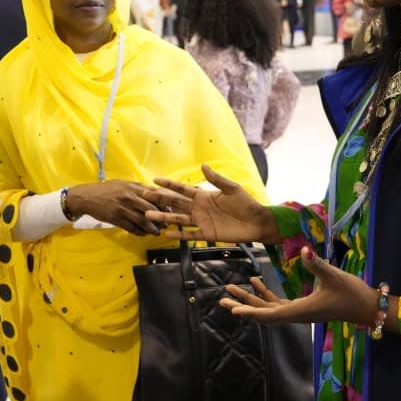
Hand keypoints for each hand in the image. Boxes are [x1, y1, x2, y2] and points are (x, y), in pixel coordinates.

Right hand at [64, 180, 158, 234]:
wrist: (87, 197)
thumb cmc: (107, 190)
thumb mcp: (123, 184)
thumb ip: (138, 188)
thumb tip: (155, 195)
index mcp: (132, 187)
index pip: (153, 195)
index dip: (164, 204)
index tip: (170, 210)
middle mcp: (129, 196)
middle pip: (150, 209)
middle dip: (160, 218)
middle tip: (166, 224)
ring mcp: (122, 208)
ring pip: (142, 221)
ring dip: (151, 228)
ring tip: (156, 233)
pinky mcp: (116, 218)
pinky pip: (131, 228)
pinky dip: (139, 232)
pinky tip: (143, 234)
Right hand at [142, 164, 279, 244]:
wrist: (256, 222)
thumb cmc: (246, 203)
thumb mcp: (231, 188)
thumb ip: (216, 179)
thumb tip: (203, 165)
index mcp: (204, 195)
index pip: (182, 188)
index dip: (169, 184)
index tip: (155, 180)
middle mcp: (199, 208)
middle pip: (176, 203)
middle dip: (160, 199)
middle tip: (144, 196)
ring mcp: (201, 221)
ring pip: (178, 219)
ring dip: (164, 217)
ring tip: (149, 215)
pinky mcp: (207, 234)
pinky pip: (189, 235)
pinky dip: (178, 235)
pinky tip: (166, 234)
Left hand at [219, 246, 377, 327]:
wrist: (366, 307)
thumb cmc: (352, 293)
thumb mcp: (334, 276)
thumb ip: (318, 264)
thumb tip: (304, 250)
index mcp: (301, 310)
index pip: (271, 314)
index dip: (251, 312)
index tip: (233, 311)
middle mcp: (296, 315)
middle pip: (263, 313)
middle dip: (243, 306)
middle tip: (222, 298)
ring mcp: (299, 312)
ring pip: (268, 309)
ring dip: (250, 300)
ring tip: (230, 289)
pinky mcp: (302, 307)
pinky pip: (278, 304)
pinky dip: (265, 294)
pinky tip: (256, 281)